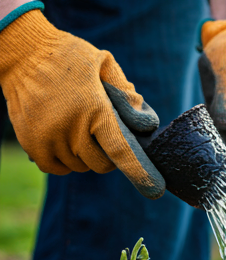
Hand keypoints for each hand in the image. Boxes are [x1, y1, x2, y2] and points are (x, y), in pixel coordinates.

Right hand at [0, 9, 164, 198]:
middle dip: (108, 157)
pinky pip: (57, 169)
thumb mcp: (103, 62)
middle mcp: (71, 127)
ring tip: (79, 131)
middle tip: (103, 139)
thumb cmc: (68, 57)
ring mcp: (49, 138)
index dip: (139, 172)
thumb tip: (145, 123)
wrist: (21, 52)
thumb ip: (126, 92)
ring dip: (85, 157)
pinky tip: (65, 142)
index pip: (121, 150)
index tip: (155, 190)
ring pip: (80, 167)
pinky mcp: (32, 145)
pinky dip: (65, 162)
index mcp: (95, 109)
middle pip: (102, 165)